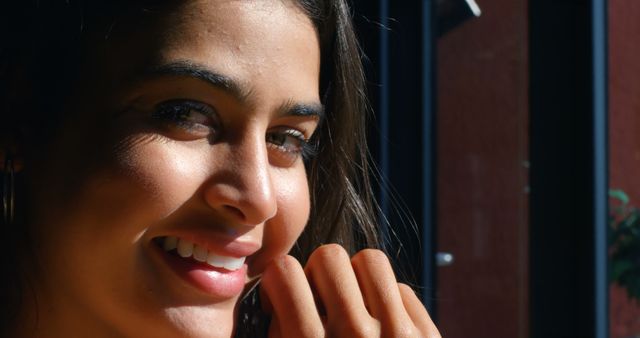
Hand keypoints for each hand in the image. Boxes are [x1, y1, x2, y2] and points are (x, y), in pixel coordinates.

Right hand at [259, 244, 440, 337]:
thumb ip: (282, 331)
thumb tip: (278, 295)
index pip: (285, 271)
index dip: (280, 279)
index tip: (285, 296)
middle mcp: (354, 336)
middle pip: (330, 255)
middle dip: (320, 273)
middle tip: (321, 300)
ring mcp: (396, 334)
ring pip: (370, 260)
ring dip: (357, 278)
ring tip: (354, 303)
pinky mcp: (427, 336)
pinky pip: (401, 288)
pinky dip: (388, 301)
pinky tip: (382, 326)